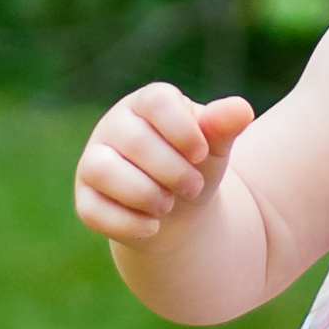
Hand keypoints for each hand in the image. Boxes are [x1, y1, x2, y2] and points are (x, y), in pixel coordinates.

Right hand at [75, 82, 252, 240]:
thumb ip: (223, 126)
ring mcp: (93, 162)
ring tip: (168, 205)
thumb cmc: (196, 166)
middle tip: (193, 187)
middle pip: (135, 141)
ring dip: (144, 194)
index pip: (158, 102)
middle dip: (172, 171)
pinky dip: (129, 223)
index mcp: (147, 103)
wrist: (178, 211)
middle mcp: (114, 126)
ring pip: (103, 171)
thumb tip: (242, 110)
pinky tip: (152, 225)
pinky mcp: (86, 199)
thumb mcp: (214, 147)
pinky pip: (93, 210)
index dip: (184, 131)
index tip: (202, 154)